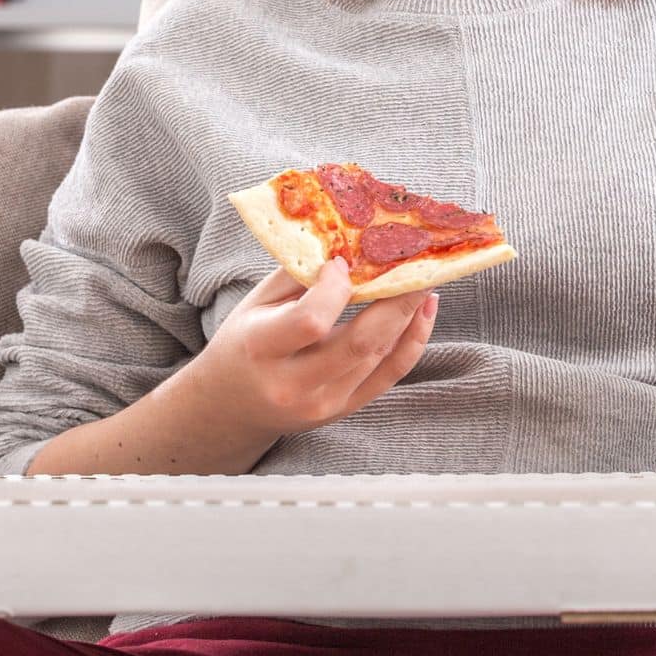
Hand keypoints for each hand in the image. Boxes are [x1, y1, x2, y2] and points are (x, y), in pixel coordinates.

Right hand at [192, 259, 436, 440]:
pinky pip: (390, 375)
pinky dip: (413, 342)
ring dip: (409, 314)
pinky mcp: (344, 409)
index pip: (311, 320)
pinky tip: (424, 312)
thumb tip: (348, 246)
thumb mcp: (256, 303)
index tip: (343, 263)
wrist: (231, 407)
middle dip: (397, 299)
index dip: (336, 288)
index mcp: (262, 350)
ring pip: (381, 356)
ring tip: (425, 280)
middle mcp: (294, 384)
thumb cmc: (243, 343)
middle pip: (360, 342)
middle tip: (418, 264)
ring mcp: (324, 402)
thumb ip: (299, 275)